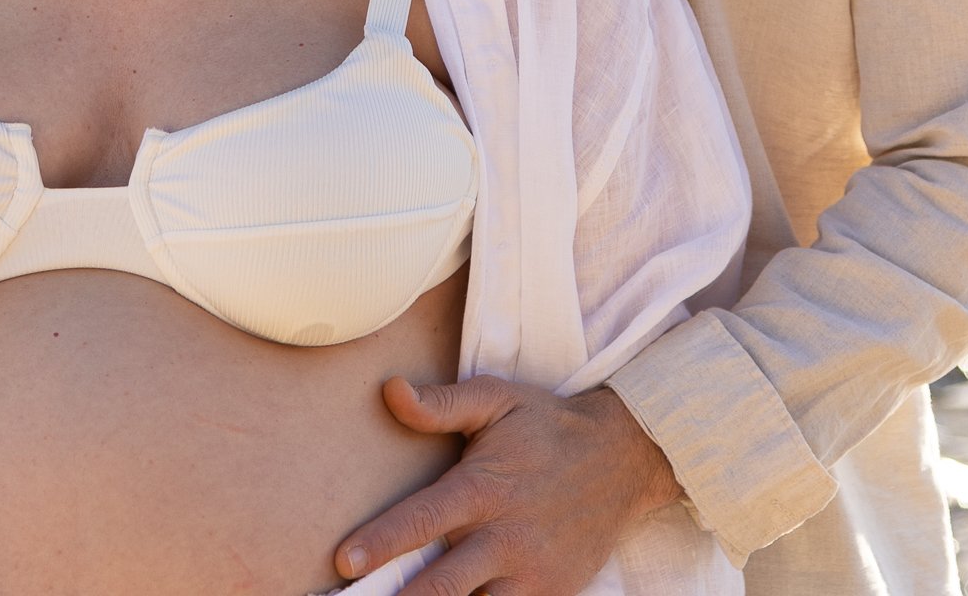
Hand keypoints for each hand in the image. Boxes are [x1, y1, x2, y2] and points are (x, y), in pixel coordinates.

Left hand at [334, 375, 679, 595]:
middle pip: (442, 586)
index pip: (422, 520)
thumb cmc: (547, 426)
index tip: (344, 561)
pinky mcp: (551, 595)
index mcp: (484, 488)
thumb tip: (389, 391)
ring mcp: (530, 573)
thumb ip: (442, 403)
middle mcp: (504, 536)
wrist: (624, 458)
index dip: (381, 542)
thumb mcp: (498, 400)